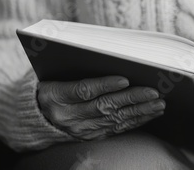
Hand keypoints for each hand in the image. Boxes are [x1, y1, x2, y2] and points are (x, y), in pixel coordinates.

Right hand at [38, 76, 164, 139]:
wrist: (35, 115)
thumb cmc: (51, 84)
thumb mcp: (56, 73)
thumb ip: (80, 67)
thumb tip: (116, 57)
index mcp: (55, 95)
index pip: (83, 90)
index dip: (105, 85)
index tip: (125, 79)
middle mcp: (67, 116)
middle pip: (104, 106)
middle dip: (131, 99)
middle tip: (153, 92)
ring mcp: (79, 129)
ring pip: (114, 120)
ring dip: (139, 111)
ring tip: (158, 102)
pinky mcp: (90, 136)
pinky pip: (117, 129)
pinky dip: (136, 120)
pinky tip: (150, 113)